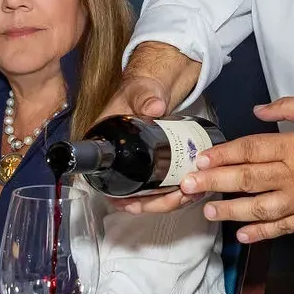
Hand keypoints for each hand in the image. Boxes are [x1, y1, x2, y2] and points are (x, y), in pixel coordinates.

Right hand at [104, 68, 196, 215]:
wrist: (156, 89)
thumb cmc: (141, 89)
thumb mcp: (141, 91)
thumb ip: (146, 97)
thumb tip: (155, 107)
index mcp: (105, 146)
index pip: (105, 182)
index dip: (120, 199)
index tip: (137, 204)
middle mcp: (119, 161)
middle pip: (129, 197)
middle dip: (153, 203)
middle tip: (177, 196)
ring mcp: (137, 166)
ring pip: (146, 196)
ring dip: (166, 202)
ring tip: (188, 194)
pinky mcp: (152, 166)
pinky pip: (159, 187)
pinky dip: (172, 193)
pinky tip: (189, 192)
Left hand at [181, 97, 293, 242]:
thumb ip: (289, 107)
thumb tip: (257, 110)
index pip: (250, 151)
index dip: (222, 155)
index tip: (200, 158)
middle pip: (247, 181)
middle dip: (213, 183)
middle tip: (188, 187)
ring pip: (260, 209)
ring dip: (231, 211)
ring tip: (208, 212)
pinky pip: (284, 228)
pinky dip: (262, 234)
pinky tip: (242, 235)